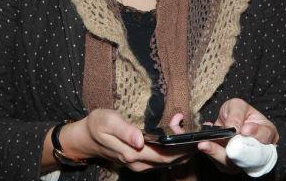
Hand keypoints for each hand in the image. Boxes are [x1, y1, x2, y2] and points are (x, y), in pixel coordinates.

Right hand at [60, 109, 193, 172]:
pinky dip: (172, 149)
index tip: (192, 137)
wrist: (86, 137)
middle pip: (168, 159)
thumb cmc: (97, 125)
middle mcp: (138, 162)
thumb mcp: (108, 122)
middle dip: (185, 149)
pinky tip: (179, 137)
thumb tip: (140, 139)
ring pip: (165, 160)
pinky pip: (159, 157)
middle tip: (200, 136)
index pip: (162, 154)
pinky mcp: (139, 159)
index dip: (180, 148)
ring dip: (180, 150)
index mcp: (132, 153)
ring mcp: (139, 163)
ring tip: (194, 136)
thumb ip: (125, 131)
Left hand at [197, 98, 278, 172]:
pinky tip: (204, 143)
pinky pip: (221, 164)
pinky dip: (211, 153)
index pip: (266, 135)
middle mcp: (259, 149)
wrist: (228, 118)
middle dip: (231, 150)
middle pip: (249, 155)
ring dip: (216, 153)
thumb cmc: (238, 111)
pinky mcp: (231, 164)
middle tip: (216, 141)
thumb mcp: (237, 105)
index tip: (243, 130)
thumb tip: (232, 128)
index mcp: (266, 132)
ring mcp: (245, 160)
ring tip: (204, 144)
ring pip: (233, 163)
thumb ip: (236, 114)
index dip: (256, 133)